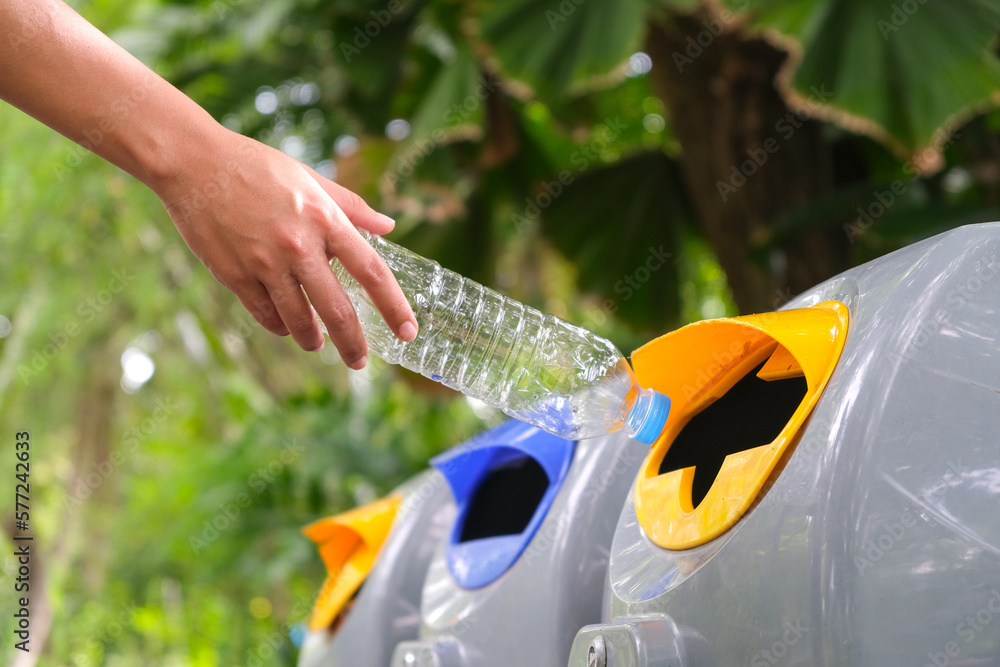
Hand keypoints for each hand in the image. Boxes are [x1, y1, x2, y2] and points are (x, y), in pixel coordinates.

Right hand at [154, 124, 417, 367]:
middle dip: (354, 344)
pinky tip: (285, 328)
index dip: (395, 307)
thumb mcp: (310, 178)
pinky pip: (265, 314)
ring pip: (299, 320)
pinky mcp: (234, 274)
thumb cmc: (256, 166)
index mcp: (324, 218)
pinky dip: (279, 326)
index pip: (372, 272)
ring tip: (318, 345)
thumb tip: (388, 226)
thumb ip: (351, 206)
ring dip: (313, 340)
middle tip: (360, 362)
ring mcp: (265, 263)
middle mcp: (299, 245)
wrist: (193, 162)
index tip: (408, 332)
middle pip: (338, 310)